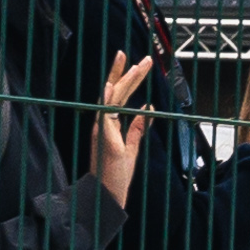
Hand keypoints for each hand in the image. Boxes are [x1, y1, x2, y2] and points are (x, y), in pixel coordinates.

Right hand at [87, 47, 158, 208]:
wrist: (108, 193)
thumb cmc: (117, 173)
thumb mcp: (133, 146)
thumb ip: (139, 127)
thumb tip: (149, 107)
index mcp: (109, 124)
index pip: (119, 95)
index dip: (128, 79)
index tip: (139, 64)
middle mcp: (102, 123)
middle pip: (115, 91)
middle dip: (129, 72)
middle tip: (143, 57)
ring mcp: (100, 128)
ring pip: (111, 97)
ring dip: (124, 80)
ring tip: (137, 64)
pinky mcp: (102, 136)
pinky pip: (103, 114)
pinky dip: (106, 99)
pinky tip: (111, 85)